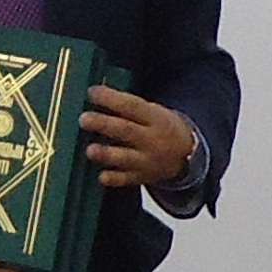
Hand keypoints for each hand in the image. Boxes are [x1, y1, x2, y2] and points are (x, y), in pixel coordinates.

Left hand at [79, 87, 195, 189]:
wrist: (187, 155)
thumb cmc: (160, 126)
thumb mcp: (152, 111)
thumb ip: (128, 106)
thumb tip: (95, 94)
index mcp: (155, 117)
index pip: (132, 106)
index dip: (111, 98)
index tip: (92, 92)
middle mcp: (152, 139)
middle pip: (126, 130)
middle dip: (104, 125)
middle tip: (83, 119)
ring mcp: (147, 160)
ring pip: (125, 157)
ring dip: (107, 154)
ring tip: (90, 150)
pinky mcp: (142, 177)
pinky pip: (127, 179)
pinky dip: (114, 179)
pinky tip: (102, 177)